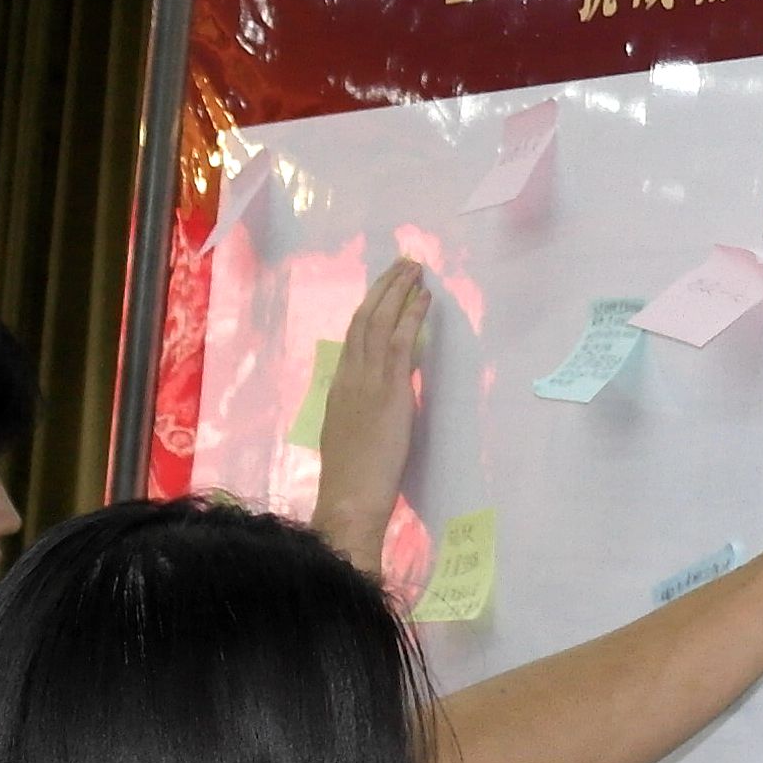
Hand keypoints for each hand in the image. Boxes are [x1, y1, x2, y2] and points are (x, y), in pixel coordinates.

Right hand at [309, 257, 435, 565]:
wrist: (349, 497)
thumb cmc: (352, 479)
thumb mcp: (348, 435)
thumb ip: (358, 412)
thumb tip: (374, 403)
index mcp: (338, 387)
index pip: (352, 337)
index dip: (368, 308)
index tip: (383, 289)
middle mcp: (348, 375)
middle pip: (363, 319)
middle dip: (384, 288)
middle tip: (402, 264)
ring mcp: (366, 380)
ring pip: (379, 321)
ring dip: (399, 291)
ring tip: (415, 269)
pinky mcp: (388, 389)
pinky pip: (399, 341)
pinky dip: (412, 314)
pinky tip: (425, 297)